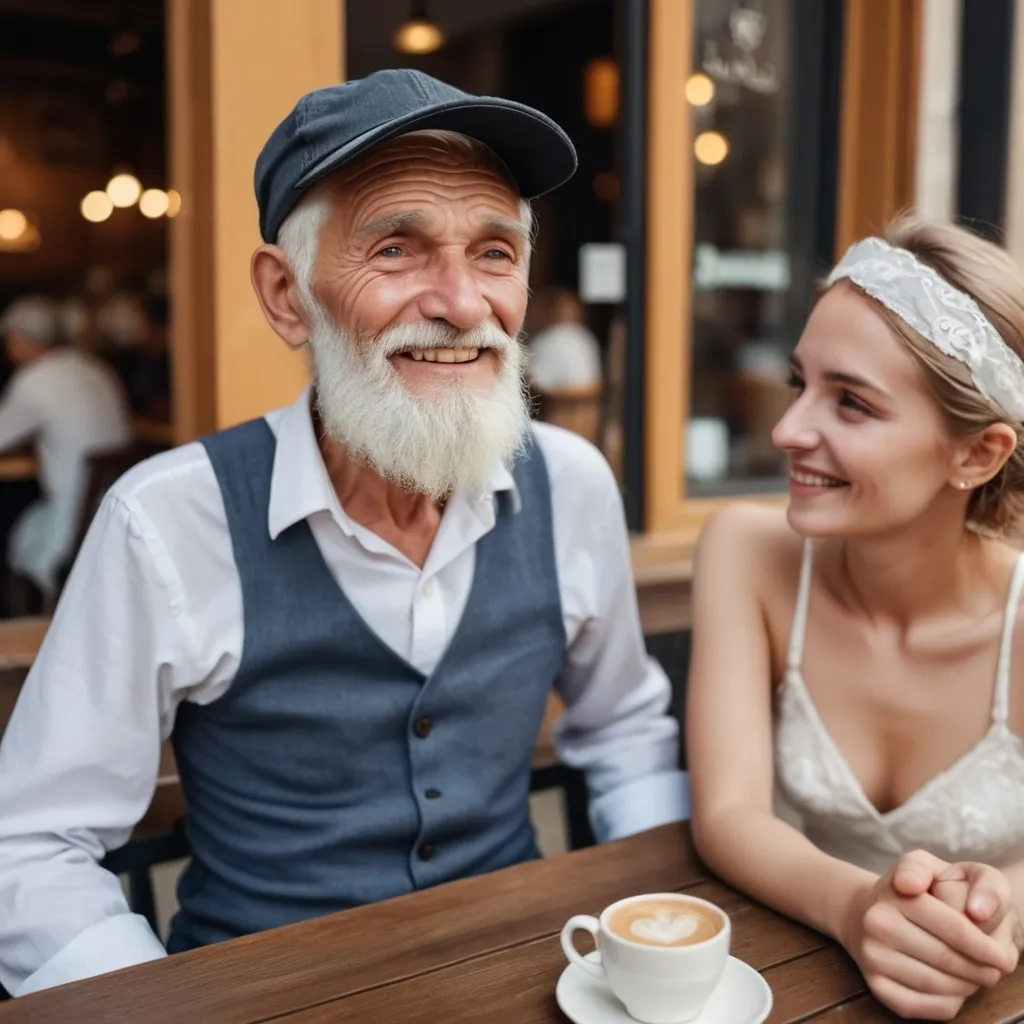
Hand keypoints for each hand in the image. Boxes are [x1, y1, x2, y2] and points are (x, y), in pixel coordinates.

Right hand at [841, 850, 1015, 1019]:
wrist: (866, 910)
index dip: (986, 948)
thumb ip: (980, 881)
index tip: (1004, 958)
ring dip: (966, 986)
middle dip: (980, 970)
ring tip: (974, 975)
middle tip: (993, 969)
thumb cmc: (919, 890)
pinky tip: (953, 988)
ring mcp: (872, 956)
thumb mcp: (949, 870)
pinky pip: (924, 1007)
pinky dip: (948, 1003)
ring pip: (937, 986)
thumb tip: (979, 912)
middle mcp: (878, 923)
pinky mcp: (876, 985)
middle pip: (947, 959)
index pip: (954, 928)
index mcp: (897, 893)